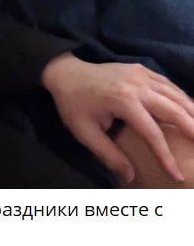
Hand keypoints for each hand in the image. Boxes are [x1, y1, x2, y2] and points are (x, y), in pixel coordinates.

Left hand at [41, 52, 193, 182]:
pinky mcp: (140, 69)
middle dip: (191, 127)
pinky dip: (180, 95)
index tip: (176, 173)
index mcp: (123, 101)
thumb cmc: (74, 104)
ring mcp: (139, 74)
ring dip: (190, 109)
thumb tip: (130, 176)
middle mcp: (136, 85)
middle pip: (172, 108)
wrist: (65, 73)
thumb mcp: (85, 133)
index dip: (166, 155)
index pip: (152, 132)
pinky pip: (166, 82)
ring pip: (173, 93)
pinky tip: (188, 107)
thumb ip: (109, 155)